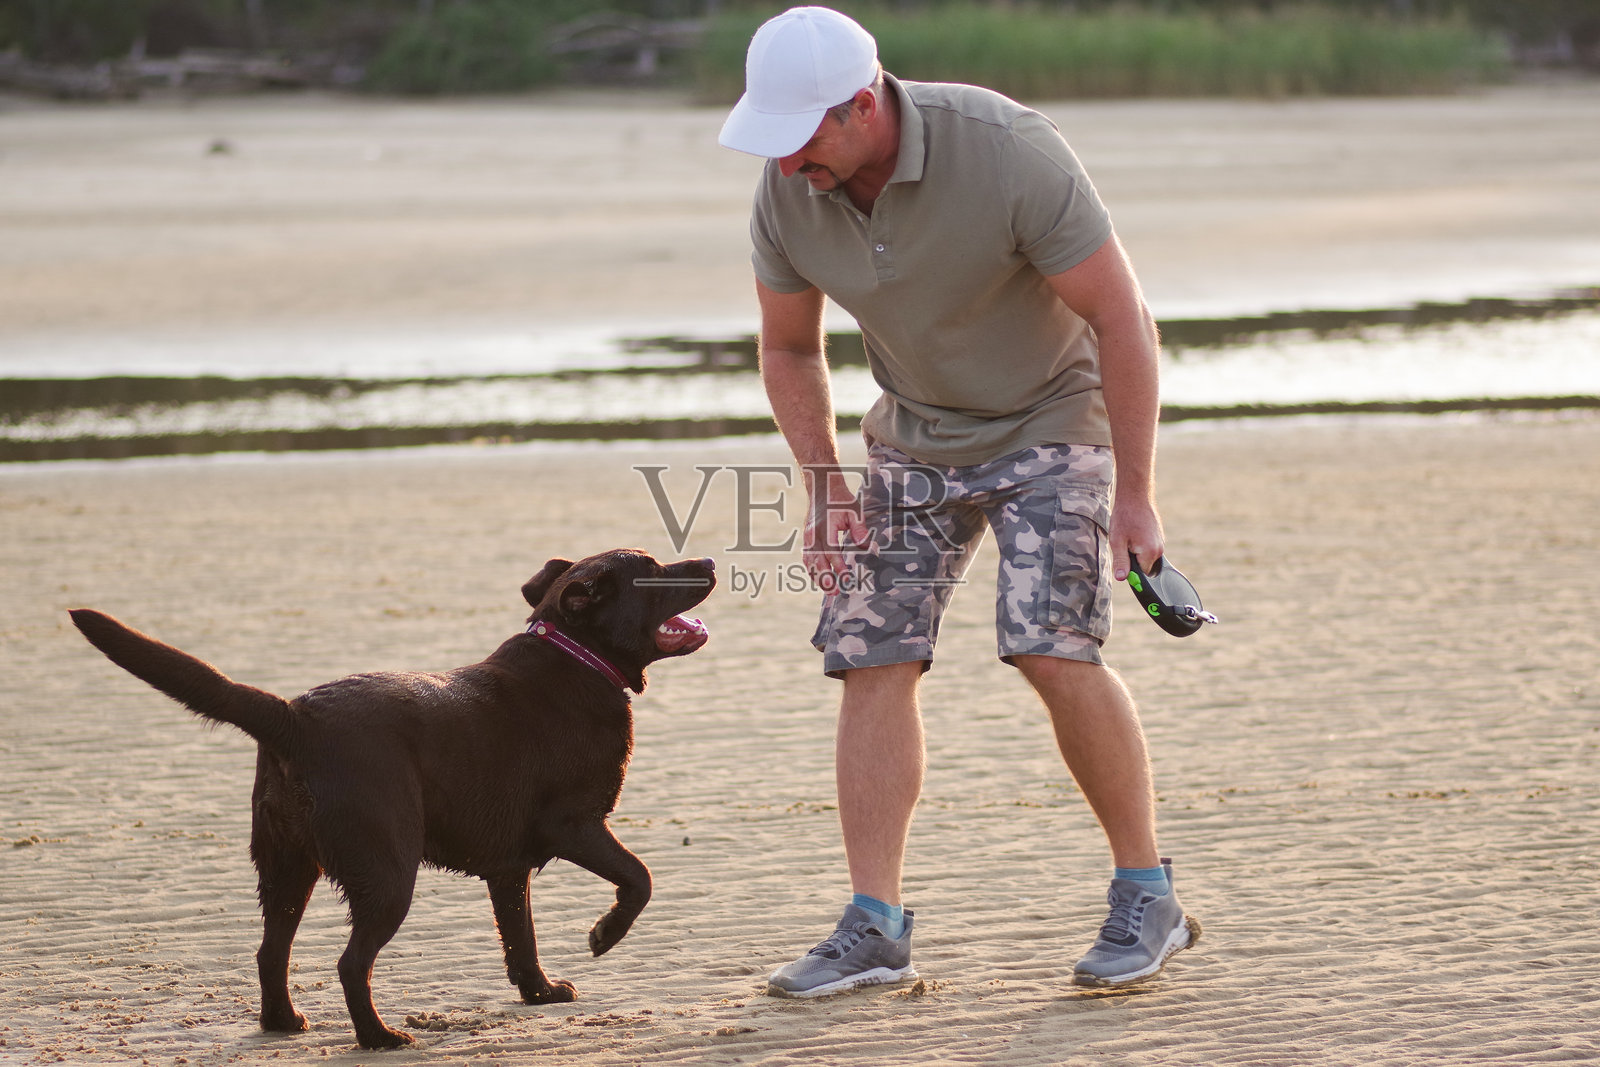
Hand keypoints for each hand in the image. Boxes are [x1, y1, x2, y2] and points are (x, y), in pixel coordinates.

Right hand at [802, 468, 866, 583]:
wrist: (822, 486)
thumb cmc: (840, 499)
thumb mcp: (854, 510)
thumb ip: (859, 529)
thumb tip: (867, 546)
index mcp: (825, 528)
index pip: (832, 553)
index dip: (839, 567)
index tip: (848, 578)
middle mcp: (813, 535)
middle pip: (818, 562)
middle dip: (826, 579)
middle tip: (834, 593)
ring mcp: (808, 537)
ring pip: (810, 562)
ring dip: (818, 578)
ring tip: (828, 591)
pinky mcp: (807, 538)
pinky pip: (807, 557)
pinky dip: (811, 569)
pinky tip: (818, 579)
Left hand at [1109, 496, 1163, 581]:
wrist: (1135, 496)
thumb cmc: (1125, 517)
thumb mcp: (1117, 541)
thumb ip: (1121, 561)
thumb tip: (1122, 578)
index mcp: (1150, 553)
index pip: (1141, 574)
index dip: (1129, 569)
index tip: (1122, 560)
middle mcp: (1159, 550)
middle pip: (1144, 566)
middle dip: (1132, 559)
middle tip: (1123, 544)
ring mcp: (1161, 542)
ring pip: (1145, 557)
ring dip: (1134, 551)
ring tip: (1127, 535)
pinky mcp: (1159, 537)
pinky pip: (1147, 548)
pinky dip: (1139, 544)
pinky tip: (1132, 532)